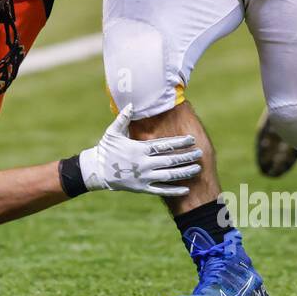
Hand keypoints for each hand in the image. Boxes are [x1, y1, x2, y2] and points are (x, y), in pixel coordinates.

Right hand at [79, 104, 199, 195]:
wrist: (97, 171)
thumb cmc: (106, 149)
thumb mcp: (113, 132)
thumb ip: (123, 119)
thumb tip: (131, 104)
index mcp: (139, 149)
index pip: (164, 145)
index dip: (179, 142)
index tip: (191, 140)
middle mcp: (144, 164)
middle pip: (170, 160)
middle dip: (186, 157)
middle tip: (199, 153)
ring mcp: (143, 177)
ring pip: (169, 176)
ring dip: (184, 172)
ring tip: (197, 169)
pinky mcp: (141, 188)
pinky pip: (161, 190)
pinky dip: (174, 190)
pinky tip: (186, 189)